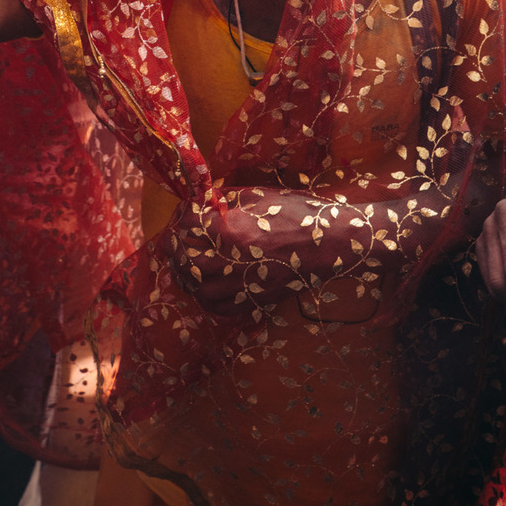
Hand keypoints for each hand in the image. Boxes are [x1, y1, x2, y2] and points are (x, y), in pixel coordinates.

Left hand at [169, 186, 394, 315]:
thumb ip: (226, 201)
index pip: (188, 224)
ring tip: (187, 261)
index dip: (183, 215)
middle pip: (184, 259)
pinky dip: (206, 297)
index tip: (186, 212)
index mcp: (231, 231)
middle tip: (178, 237)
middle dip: (176, 245)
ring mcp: (242, 286)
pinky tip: (207, 284)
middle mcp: (231, 262)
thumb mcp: (259, 197)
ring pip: (196, 288)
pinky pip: (218, 308)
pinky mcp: (253, 300)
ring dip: (187, 273)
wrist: (329, 243)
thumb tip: (203, 204)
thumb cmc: (298, 213)